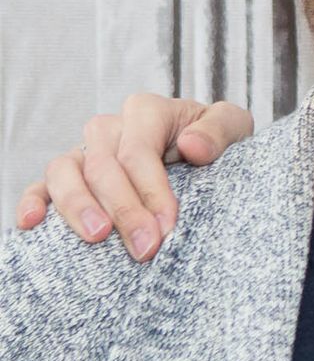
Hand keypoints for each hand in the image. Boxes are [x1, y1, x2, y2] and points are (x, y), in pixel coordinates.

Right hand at [14, 95, 253, 261]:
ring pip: (64, 171)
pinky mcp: (69, 177)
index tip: (167, 227)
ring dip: (77, 205)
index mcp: (148, 112)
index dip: (151, 190)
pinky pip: (40, 185)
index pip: (138, 150)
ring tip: (97, 238)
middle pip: (102, 166)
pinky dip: (32, 201)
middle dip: (124, 209)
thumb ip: (220, 129)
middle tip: (145, 248)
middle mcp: (111, 128)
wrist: (209, 155)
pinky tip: (32, 224)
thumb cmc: (218, 142)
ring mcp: (86, 152)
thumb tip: (192, 146)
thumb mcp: (235, 128)